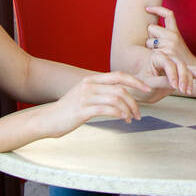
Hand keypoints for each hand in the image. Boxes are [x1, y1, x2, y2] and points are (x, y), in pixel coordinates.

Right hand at [37, 72, 151, 138]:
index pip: (119, 76)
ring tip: (131, 119)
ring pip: (116, 100)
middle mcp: (89, 85)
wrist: (47, 119)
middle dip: (134, 102)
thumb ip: (100, 91)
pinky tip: (123, 119)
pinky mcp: (82, 110)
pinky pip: (107, 109)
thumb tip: (119, 94)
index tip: (147, 89)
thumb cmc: (68, 110)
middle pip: (120, 89)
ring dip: (128, 110)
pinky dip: (119, 114)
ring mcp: (85, 97)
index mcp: (92, 80)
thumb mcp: (84, 94)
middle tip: (139, 113)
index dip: (135, 82)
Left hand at [136, 48, 195, 101]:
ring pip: (186, 69)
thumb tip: (174, 84)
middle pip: (179, 64)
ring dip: (189, 80)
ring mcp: (175, 65)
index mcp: (157, 58)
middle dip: (182, 77)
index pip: (168, 64)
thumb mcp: (148, 83)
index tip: (174, 86)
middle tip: (182, 90)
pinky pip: (191, 72)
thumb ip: (160, 82)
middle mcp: (168, 59)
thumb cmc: (141, 84)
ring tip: (187, 91)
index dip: (172, 74)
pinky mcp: (180, 72)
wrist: (140, 88)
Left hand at [145, 6, 195, 89]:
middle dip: (150, 36)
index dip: (157, 8)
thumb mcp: (176, 44)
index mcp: (176, 32)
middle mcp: (172, 36)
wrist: (190, 72)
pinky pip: (149, 50)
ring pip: (148, 40)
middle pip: (151, 27)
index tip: (147, 8)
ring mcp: (168, 45)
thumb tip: (150, 28)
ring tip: (159, 56)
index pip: (168, 14)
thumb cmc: (180, 59)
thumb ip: (166, 36)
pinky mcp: (164, 53)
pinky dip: (151, 56)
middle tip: (157, 47)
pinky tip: (158, 61)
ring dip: (149, 47)